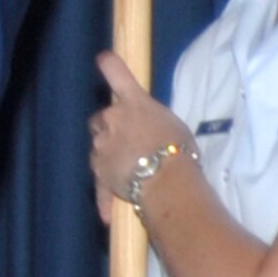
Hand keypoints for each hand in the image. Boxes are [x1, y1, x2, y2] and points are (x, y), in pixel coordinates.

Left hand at [88, 51, 193, 225]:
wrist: (167, 180)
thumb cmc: (179, 149)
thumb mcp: (173, 126)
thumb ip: (154, 123)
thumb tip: (152, 132)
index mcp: (133, 103)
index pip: (117, 73)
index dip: (109, 65)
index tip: (103, 59)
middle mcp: (112, 120)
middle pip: (100, 119)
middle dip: (108, 129)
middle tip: (127, 143)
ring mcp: (101, 148)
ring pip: (97, 149)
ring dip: (108, 157)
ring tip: (130, 175)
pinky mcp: (99, 174)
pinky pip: (100, 187)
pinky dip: (104, 199)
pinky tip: (107, 217)